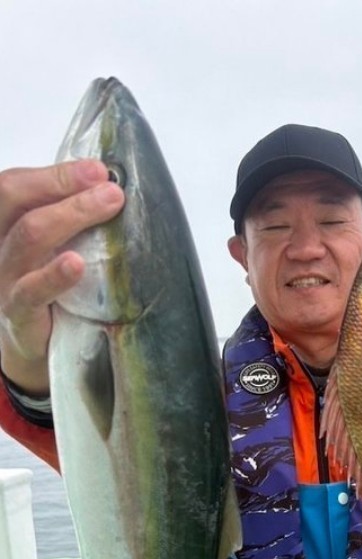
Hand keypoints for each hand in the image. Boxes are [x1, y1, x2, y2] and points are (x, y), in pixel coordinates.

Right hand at [0, 160, 124, 393]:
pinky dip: (54, 275)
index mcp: (4, 223)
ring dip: (69, 217)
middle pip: (14, 201)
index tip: (97, 168)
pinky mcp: (18, 312)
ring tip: (106, 205)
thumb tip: (109, 189)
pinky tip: (76, 264)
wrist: (34, 345)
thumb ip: (71, 222)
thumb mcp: (54, 247)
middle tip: (107, 185)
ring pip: (27, 239)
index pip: (15, 186)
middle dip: (61, 185)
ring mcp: (4, 278)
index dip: (54, 173)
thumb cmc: (49, 288)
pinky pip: (30, 291)